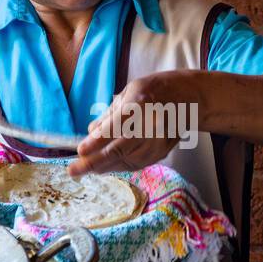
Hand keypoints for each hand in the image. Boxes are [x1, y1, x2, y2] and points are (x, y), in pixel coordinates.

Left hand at [68, 71, 202, 176]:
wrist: (189, 99)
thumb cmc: (155, 90)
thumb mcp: (129, 92)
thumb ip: (110, 113)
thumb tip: (91, 132)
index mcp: (141, 104)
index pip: (116, 127)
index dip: (97, 141)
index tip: (80, 150)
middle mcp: (150, 126)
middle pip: (119, 150)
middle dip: (93, 162)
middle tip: (73, 170)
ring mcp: (157, 143)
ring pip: (125, 161)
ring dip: (102, 167)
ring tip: (82, 169)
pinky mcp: (159, 154)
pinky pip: (134, 165)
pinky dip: (116, 167)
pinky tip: (101, 167)